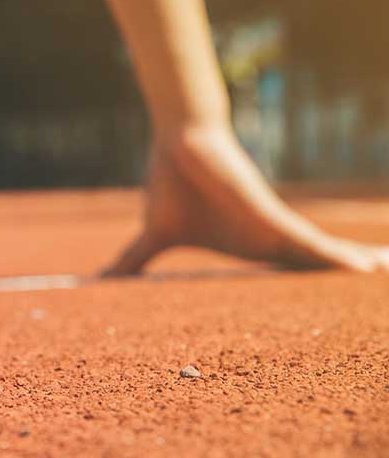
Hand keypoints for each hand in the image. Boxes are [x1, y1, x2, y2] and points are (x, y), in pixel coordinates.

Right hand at [104, 124, 388, 275]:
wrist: (178, 143)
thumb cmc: (171, 184)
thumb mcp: (155, 235)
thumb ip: (135, 261)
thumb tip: (98, 281)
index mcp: (244, 248)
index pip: (281, 274)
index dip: (301, 295)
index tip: (323, 314)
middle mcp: (265, 240)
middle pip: (310, 268)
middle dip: (340, 277)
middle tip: (371, 283)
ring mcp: (270, 229)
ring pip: (321, 258)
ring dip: (353, 267)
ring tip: (384, 271)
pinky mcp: (270, 215)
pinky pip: (311, 244)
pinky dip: (338, 259)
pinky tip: (368, 268)